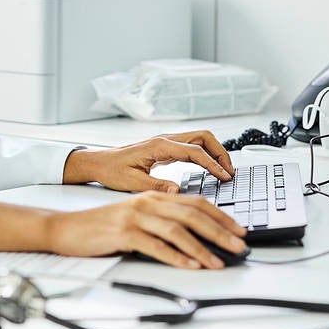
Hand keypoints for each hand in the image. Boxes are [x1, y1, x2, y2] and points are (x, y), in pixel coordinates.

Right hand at [46, 191, 246, 268]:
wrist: (68, 228)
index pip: (195, 202)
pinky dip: (176, 257)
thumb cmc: (102, 226)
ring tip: (217, 261)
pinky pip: (155, 245)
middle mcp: (147, 202)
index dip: (219, 215)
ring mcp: (135, 216)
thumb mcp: (136, 217)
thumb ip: (161, 221)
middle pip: (192, 214)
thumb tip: (194, 237)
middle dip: (219, 231)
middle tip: (238, 245)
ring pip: (177, 230)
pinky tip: (189, 265)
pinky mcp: (123, 232)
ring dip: (201, 248)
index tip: (238, 230)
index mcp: (153, 196)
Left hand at [63, 130, 234, 192]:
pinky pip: (192, 146)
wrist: (99, 163)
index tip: (224, 177)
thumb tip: (177, 191)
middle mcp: (165, 140)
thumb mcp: (132, 182)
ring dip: (215, 152)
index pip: (195, 151)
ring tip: (224, 171)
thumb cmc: (112, 171)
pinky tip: (209, 169)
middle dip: (220, 152)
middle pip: (203, 137)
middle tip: (230, 172)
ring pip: (199, 139)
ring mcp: (167, 142)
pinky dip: (205, 155)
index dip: (213, 164)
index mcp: (159, 146)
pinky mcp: (166, 148)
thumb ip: (156, 185)